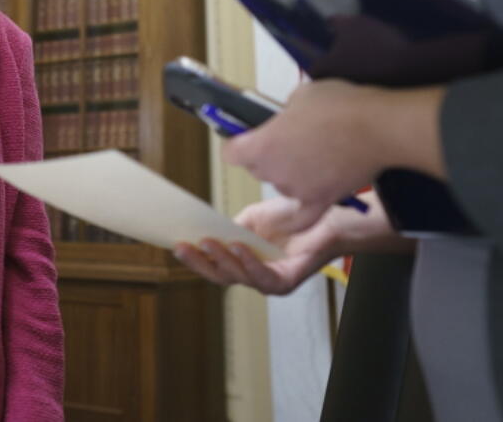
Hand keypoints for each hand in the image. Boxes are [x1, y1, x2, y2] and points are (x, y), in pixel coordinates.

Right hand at [174, 191, 409, 294]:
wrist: (326, 219)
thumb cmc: (291, 219)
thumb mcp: (250, 219)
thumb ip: (230, 228)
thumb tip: (205, 229)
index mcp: (241, 261)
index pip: (212, 265)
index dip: (193, 257)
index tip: (176, 243)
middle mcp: (253, 276)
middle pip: (219, 276)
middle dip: (198, 262)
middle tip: (182, 247)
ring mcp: (268, 282)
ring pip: (237, 277)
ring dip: (220, 259)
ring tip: (208, 241)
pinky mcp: (286, 282)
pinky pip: (262, 277)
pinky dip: (249, 262)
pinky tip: (239, 247)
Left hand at [221, 79, 443, 233]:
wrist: (378, 127)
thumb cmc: (337, 105)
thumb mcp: (300, 95)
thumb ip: (284, 113)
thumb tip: (287, 119)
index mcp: (262, 145)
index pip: (231, 153)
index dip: (238, 143)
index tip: (247, 136)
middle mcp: (274, 172)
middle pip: (257, 168)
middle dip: (266, 155)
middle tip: (289, 139)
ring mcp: (297, 189)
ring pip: (282, 185)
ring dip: (290, 174)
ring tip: (314, 156)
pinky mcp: (322, 200)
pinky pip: (303, 218)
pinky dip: (296, 220)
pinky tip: (290, 223)